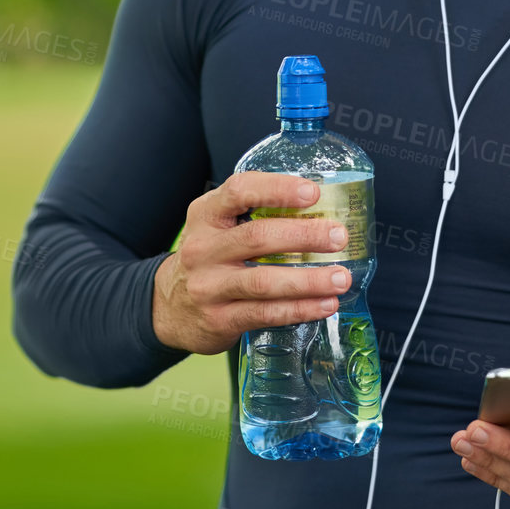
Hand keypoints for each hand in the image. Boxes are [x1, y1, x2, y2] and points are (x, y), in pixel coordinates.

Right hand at [151, 172, 352, 355]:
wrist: (168, 307)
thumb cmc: (209, 258)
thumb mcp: (217, 226)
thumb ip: (254, 214)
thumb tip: (321, 207)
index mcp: (206, 214)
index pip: (239, 191)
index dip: (277, 189)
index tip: (313, 192)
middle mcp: (202, 247)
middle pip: (257, 237)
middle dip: (304, 236)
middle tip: (339, 237)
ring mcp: (209, 286)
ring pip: (263, 281)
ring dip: (308, 280)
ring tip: (341, 277)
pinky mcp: (219, 319)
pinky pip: (265, 314)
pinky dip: (299, 309)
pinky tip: (325, 305)